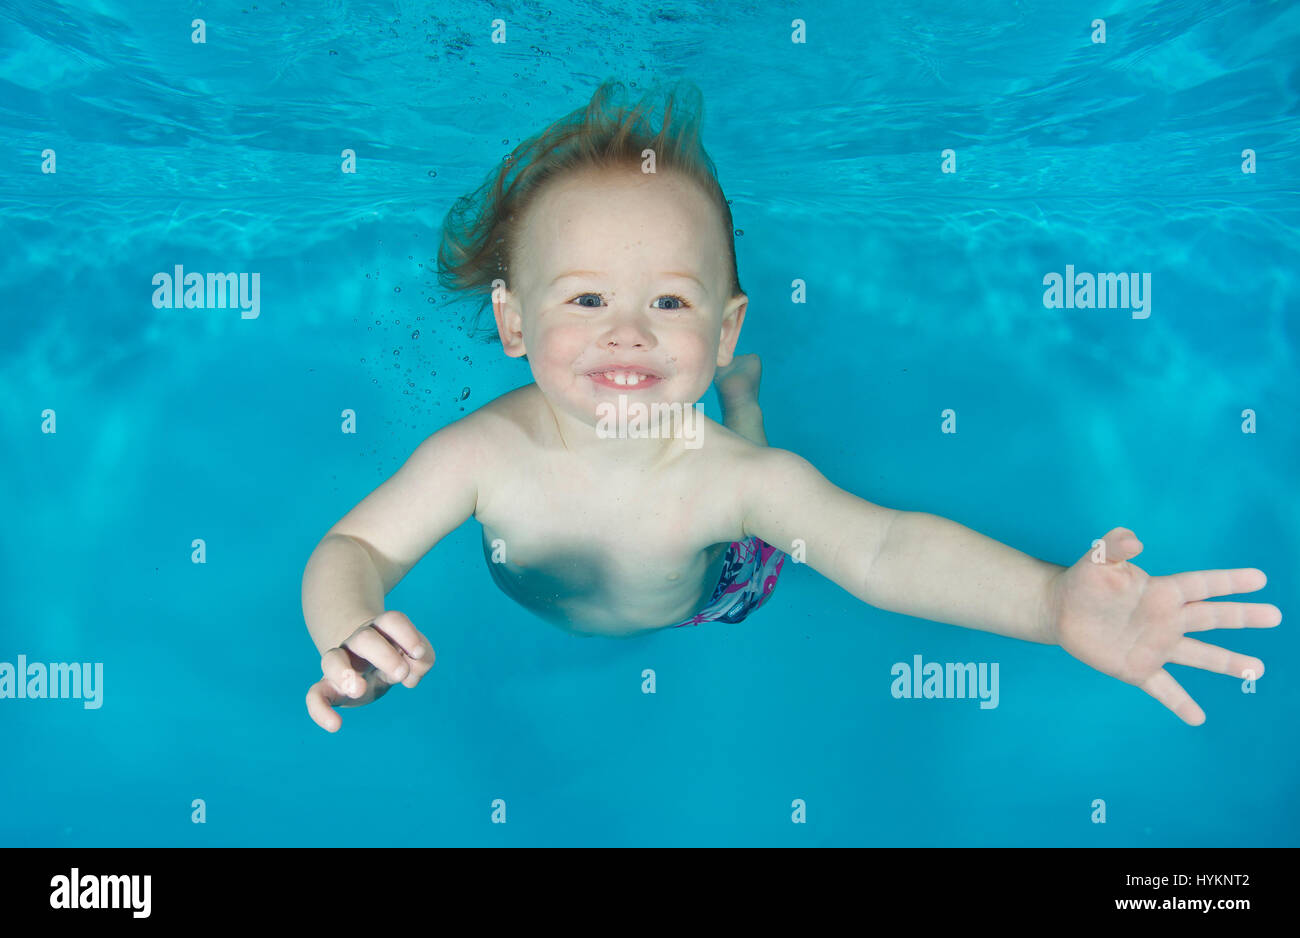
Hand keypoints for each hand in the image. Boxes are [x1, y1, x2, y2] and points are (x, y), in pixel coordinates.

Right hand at [305, 610, 434, 731]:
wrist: (366, 667)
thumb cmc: (395, 659)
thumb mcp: (413, 657)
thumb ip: (422, 660)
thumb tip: (411, 673)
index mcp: (381, 630)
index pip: (391, 621)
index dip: (407, 634)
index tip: (418, 653)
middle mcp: (357, 642)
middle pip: (364, 638)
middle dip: (384, 655)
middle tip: (400, 673)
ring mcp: (340, 663)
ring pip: (332, 659)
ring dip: (344, 673)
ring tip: (359, 690)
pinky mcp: (328, 687)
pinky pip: (314, 695)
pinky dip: (319, 710)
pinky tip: (335, 725)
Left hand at [1047, 527, 1279, 724]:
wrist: (1062, 610)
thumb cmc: (1083, 581)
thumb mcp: (1097, 559)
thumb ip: (1114, 545)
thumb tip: (1134, 539)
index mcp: (1161, 592)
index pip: (1201, 586)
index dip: (1228, 582)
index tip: (1260, 579)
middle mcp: (1166, 619)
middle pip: (1210, 617)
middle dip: (1242, 616)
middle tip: (1275, 616)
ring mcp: (1155, 646)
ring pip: (1198, 656)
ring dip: (1227, 663)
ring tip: (1257, 670)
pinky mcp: (1137, 669)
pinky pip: (1163, 689)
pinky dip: (1179, 703)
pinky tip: (1197, 718)